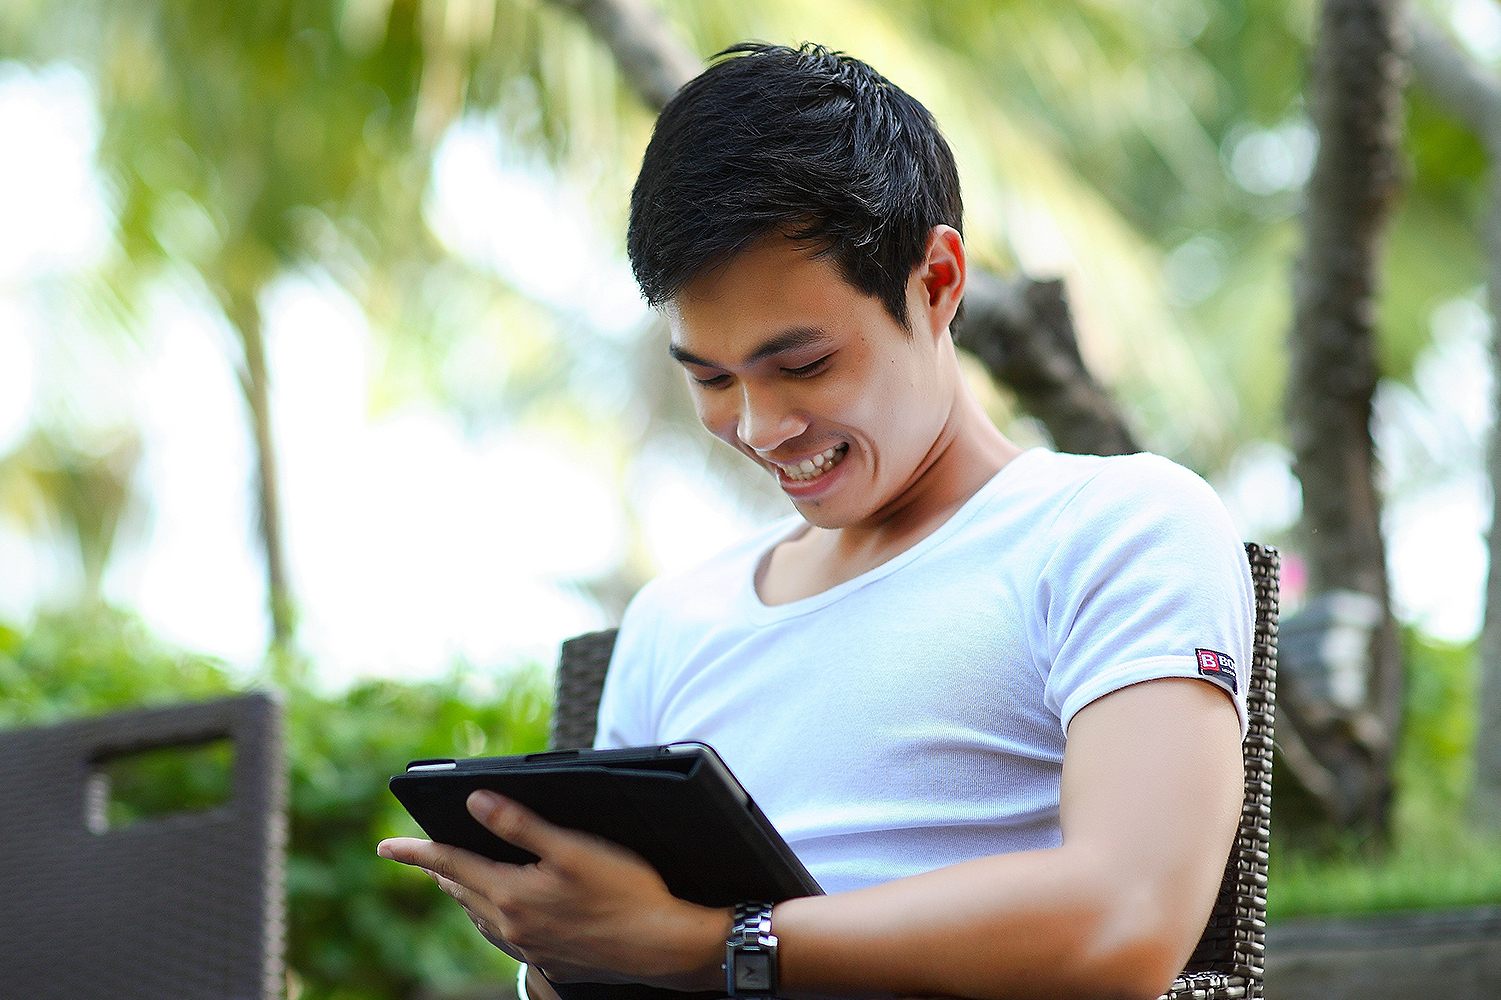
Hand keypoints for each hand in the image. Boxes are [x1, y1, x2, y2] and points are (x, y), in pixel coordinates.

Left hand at [377, 790, 730, 988]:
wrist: (664, 945)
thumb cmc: (626, 891)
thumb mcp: (573, 847)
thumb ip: (520, 824)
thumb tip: (474, 802)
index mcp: (512, 894)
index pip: (449, 865)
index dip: (415, 852)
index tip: (385, 846)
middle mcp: (512, 925)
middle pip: (461, 891)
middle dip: (438, 870)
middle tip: (418, 855)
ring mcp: (530, 946)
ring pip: (480, 916)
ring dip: (463, 893)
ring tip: (452, 879)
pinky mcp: (551, 958)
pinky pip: (504, 934)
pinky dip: (490, 915)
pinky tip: (502, 911)